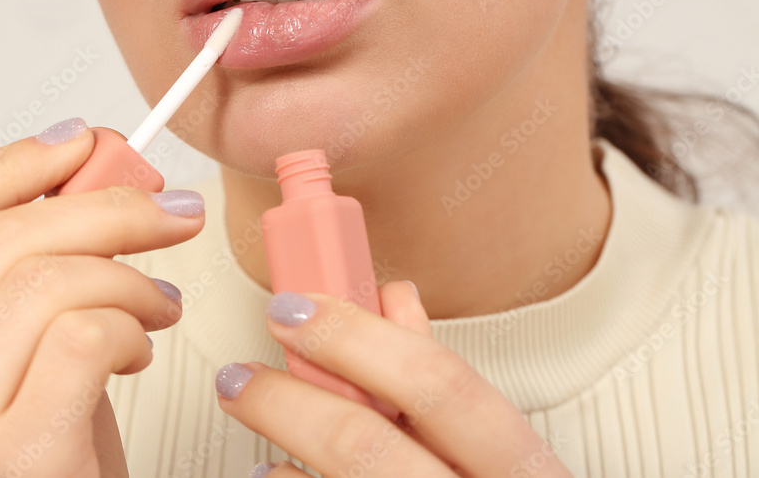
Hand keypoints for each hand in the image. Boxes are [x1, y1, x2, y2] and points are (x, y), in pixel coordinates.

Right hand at [0, 120, 201, 476]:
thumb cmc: (43, 458)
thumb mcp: (19, 352)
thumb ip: (34, 272)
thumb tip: (93, 174)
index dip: (5, 161)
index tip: (77, 143)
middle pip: (5, 237)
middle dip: (110, 206)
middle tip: (169, 212)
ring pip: (53, 280)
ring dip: (133, 277)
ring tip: (159, 304)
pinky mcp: (11, 456)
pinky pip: (87, 334)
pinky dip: (134, 325)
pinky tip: (141, 350)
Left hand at [215, 282, 571, 476]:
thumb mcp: (495, 450)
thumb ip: (441, 380)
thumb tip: (392, 299)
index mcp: (520, 469)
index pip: (440, 383)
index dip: (357, 337)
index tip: (294, 309)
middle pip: (364, 445)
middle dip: (288, 402)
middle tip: (239, 375)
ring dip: (276, 450)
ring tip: (247, 421)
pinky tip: (273, 474)